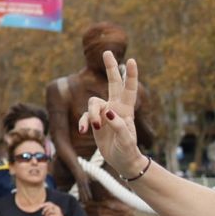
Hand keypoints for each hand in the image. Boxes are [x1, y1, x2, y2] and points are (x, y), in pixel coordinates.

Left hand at [39, 201, 67, 215]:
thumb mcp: (52, 213)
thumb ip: (48, 210)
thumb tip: (40, 207)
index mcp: (56, 207)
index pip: (49, 203)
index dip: (44, 204)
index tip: (39, 206)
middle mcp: (58, 209)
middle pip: (49, 206)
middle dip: (44, 210)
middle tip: (42, 214)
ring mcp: (58, 212)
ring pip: (49, 211)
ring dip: (46, 214)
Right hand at [79, 50, 145, 177]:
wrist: (123, 162)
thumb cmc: (128, 151)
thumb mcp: (126, 141)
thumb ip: (119, 127)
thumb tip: (108, 113)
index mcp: (126, 111)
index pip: (129, 90)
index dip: (130, 76)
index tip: (131, 61)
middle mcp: (116, 109)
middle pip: (113, 84)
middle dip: (110, 68)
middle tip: (108, 52)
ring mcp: (105, 114)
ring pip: (93, 103)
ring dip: (90, 113)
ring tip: (93, 127)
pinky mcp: (95, 123)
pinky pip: (85, 117)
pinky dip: (83, 122)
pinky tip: (83, 131)